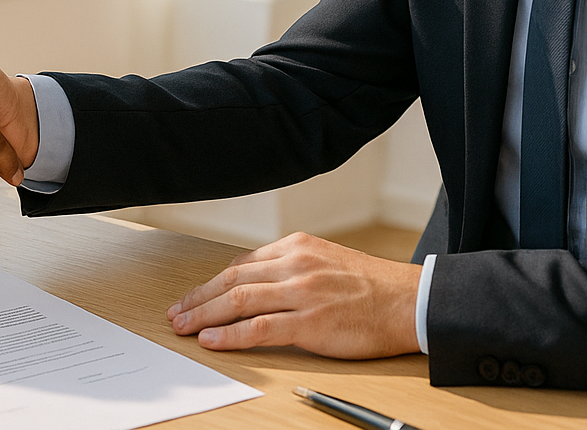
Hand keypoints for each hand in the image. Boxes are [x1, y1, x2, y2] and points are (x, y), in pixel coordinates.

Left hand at [166, 232, 421, 357]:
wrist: (410, 301)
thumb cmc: (372, 287)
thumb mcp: (326, 261)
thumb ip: (292, 267)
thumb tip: (256, 283)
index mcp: (297, 247)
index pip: (242, 264)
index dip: (212, 283)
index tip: (195, 297)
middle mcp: (295, 264)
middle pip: (232, 279)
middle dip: (198, 298)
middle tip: (176, 313)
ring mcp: (302, 292)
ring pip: (239, 300)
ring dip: (204, 314)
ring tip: (184, 327)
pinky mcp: (311, 321)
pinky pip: (260, 328)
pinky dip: (230, 334)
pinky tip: (212, 340)